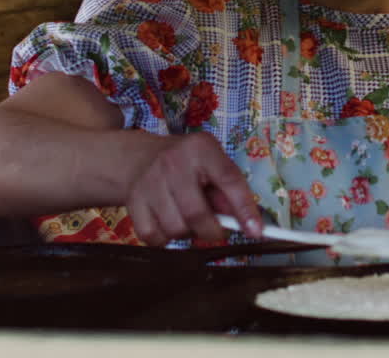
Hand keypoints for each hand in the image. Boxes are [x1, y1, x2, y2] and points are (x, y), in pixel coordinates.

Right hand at [125, 132, 263, 245]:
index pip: (229, 179)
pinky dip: (165, 239)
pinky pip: (154, 237)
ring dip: (187, 234)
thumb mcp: (210, 163)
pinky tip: (167, 223)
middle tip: (216, 229)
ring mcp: (149, 182)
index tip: (256, 232)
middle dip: (212, 231)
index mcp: (201, 148)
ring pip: (176, 229)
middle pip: (197, 214)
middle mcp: (173, 162)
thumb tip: (247, 222)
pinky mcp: (132, 202)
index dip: (244, 208)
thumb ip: (228, 190)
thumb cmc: (184, 164)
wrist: (136, 157)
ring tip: (187, 218)